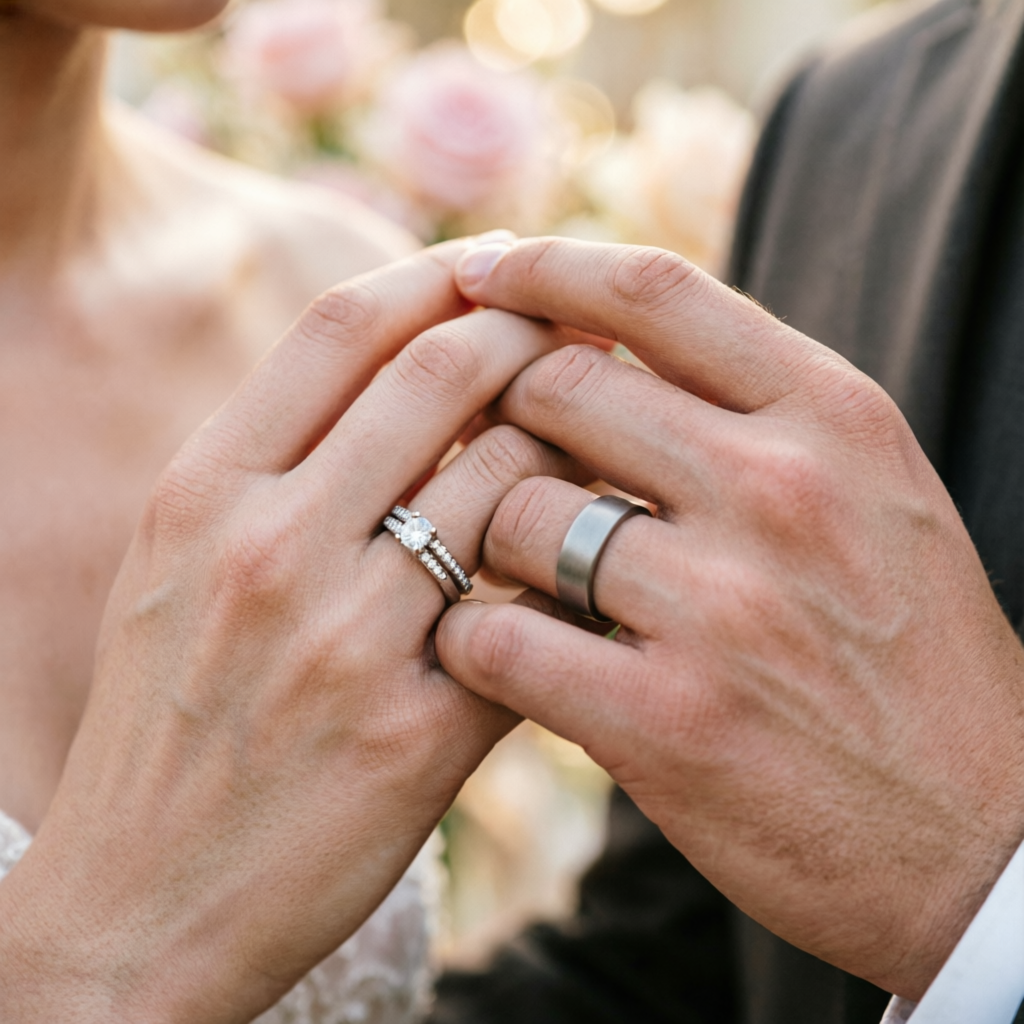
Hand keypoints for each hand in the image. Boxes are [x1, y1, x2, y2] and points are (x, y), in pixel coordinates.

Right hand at [0, 242, 585, 1022]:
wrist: (141, 903)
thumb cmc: (166, 717)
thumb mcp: (179, 564)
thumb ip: (273, 462)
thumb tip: (399, 367)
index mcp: (204, 490)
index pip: (343, 326)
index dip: (439, 273)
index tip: (499, 264)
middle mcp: (272, 547)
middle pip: (442, 374)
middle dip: (532, 329)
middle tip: (583, 327)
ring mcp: (349, 640)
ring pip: (509, 479)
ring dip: (571, 440)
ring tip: (607, 431)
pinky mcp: (420, 736)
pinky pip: (536, 609)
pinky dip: (574, 562)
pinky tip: (594, 553)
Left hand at [436, 237, 1023, 999]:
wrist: (980, 839)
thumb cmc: (909, 655)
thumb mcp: (869, 495)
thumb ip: (751, 412)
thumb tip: (597, 343)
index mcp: (833, 419)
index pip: (655, 291)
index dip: (546, 266)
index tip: (483, 271)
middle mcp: (780, 491)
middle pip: (558, 388)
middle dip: (502, 414)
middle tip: (486, 453)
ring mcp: (723, 608)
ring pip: (516, 514)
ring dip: (491, 541)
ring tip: (518, 579)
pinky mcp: (667, 722)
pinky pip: (498, 640)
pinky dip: (473, 641)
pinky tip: (496, 657)